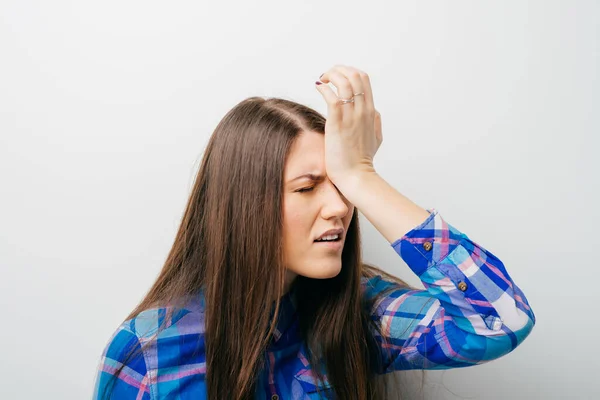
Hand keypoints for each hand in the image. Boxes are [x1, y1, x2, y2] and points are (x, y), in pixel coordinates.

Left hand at [315, 65, 382, 186]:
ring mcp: (351, 115)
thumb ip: (376, 122)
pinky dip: (324, 88)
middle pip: (355, 75)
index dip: (349, 72)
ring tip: (321, 80)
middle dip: (339, 69)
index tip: (337, 76)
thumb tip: (375, 112)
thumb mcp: (376, 138)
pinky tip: (318, 87)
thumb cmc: (362, 160)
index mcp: (371, 111)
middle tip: (327, 75)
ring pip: (344, 82)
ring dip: (331, 75)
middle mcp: (363, 110)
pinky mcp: (337, 122)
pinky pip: (331, 96)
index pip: (364, 79)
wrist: (355, 175)